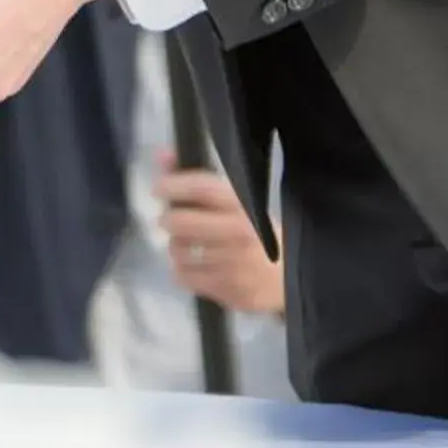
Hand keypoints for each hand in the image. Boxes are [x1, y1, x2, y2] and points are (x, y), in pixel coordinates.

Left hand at [159, 159, 284, 316]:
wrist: (290, 280)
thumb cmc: (260, 237)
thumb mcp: (238, 205)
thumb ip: (198, 181)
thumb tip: (162, 155)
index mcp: (245, 208)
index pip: (203, 189)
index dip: (174, 184)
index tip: (158, 187)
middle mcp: (239, 234)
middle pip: (182, 222)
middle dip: (168, 219)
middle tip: (171, 220)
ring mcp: (233, 266)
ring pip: (178, 251)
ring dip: (176, 247)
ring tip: (188, 246)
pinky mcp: (228, 291)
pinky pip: (184, 277)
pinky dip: (182, 270)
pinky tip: (194, 266)